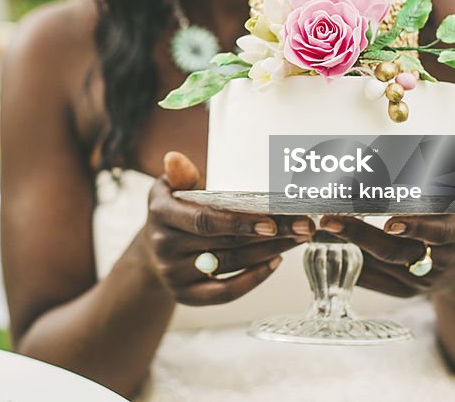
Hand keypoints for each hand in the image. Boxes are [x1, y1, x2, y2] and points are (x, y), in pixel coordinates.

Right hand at [142, 152, 312, 305]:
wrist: (152, 252)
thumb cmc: (173, 211)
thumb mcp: (170, 188)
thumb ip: (181, 175)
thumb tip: (174, 157)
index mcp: (162, 213)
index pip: (205, 219)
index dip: (239, 222)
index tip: (273, 222)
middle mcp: (164, 245)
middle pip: (226, 242)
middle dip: (270, 235)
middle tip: (302, 226)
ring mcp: (174, 274)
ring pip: (232, 265)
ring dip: (270, 252)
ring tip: (297, 238)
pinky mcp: (185, 296)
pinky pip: (225, 292)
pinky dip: (254, 278)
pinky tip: (275, 262)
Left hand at [319, 121, 454, 297]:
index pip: (438, 231)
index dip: (417, 227)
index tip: (392, 219)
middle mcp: (438, 258)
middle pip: (397, 251)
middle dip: (362, 235)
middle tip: (329, 218)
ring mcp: (417, 279)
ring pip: (377, 266)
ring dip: (346, 247)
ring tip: (316, 227)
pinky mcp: (398, 290)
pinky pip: (369, 282)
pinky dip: (344, 264)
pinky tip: (318, 245)